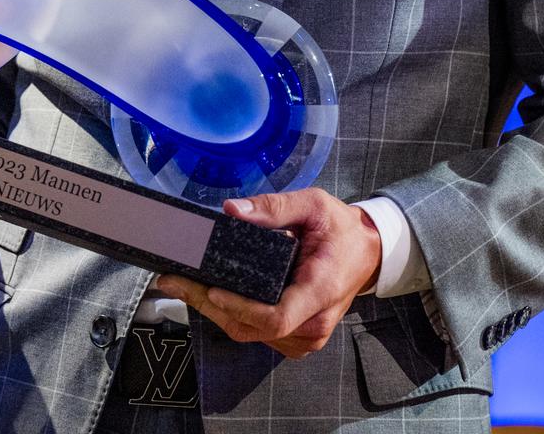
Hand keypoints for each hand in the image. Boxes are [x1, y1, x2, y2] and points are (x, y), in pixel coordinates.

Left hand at [154, 191, 381, 358]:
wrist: (369, 253)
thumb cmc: (343, 230)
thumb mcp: (314, 205)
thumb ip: (274, 207)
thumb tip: (232, 210)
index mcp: (320, 290)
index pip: (276, 316)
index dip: (240, 307)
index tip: (211, 289)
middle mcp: (314, 322)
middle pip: (252, 328)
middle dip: (208, 306)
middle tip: (174, 282)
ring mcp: (307, 336)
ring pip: (251, 334)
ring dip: (216, 313)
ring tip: (185, 285)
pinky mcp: (298, 338)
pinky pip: (258, 334)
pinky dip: (233, 317)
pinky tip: (212, 295)